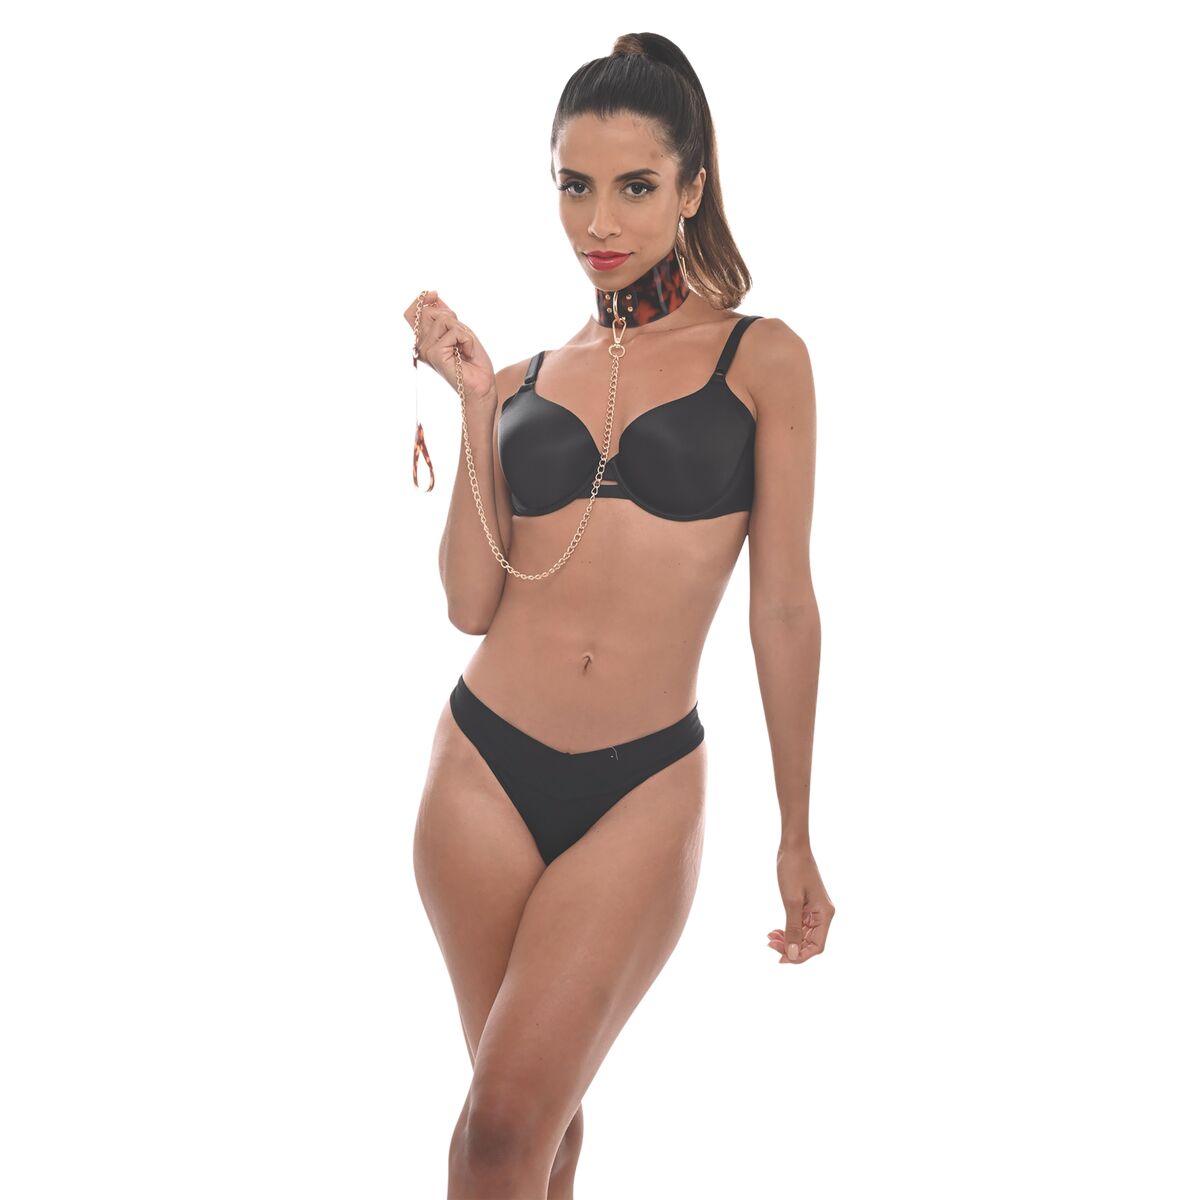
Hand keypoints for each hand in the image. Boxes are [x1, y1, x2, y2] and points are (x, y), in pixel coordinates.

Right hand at [405, 290, 496, 405]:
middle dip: (453, 319)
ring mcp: (426, 350)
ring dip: (462, 331)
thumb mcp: (459, 332)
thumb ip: (445, 317)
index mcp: (425, 340)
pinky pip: (454, 331)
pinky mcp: (434, 353)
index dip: (422, 300)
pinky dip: (467, 339)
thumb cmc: (472, 362)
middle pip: (430, 312)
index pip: (412, 313)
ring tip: (464, 347)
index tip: (435, 295)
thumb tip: (434, 298)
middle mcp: (421, 345)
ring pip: (444, 319)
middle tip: (462, 339)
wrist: (481, 385)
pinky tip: (466, 353)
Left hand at [767, 843, 833, 963]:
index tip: (781, 959)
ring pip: (803, 935)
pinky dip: (787, 930)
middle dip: (790, 948)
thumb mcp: (790, 901)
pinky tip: (774, 932)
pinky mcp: (806, 906)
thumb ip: (792, 929)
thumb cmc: (793, 870)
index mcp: (825, 914)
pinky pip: (799, 925)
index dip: (800, 956)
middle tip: (770, 946)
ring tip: (770, 938)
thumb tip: (792, 955)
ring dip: (787, 940)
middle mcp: (823, 914)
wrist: (793, 847)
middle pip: (809, 943)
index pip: (817, 947)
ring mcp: (815, 910)